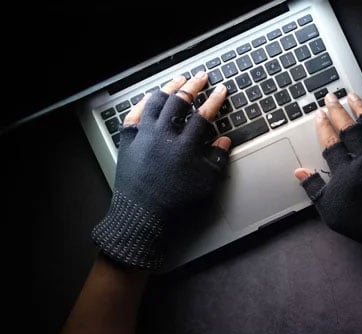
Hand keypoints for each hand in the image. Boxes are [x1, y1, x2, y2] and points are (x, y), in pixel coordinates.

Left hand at [92, 72, 231, 269]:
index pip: (204, 115)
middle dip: (193, 86)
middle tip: (201, 77)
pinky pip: (135, 114)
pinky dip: (144, 103)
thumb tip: (223, 142)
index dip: (214, 100)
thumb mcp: (205, 185)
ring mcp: (143, 136)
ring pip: (155, 102)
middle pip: (179, 102)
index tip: (221, 90)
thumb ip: (216, 160)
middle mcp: (163, 136)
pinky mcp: (128, 141)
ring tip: (178, 81)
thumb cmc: (176, 204)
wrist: (142, 217)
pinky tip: (151, 98)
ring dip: (168, 89)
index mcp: (185, 146)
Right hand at [295, 92, 361, 281]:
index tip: (318, 114)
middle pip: (348, 129)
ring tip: (351, 95)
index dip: (323, 127)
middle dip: (337, 111)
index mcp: (345, 172)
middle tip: (330, 97)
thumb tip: (299, 171)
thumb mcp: (331, 211)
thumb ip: (314, 189)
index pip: (330, 142)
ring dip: (359, 107)